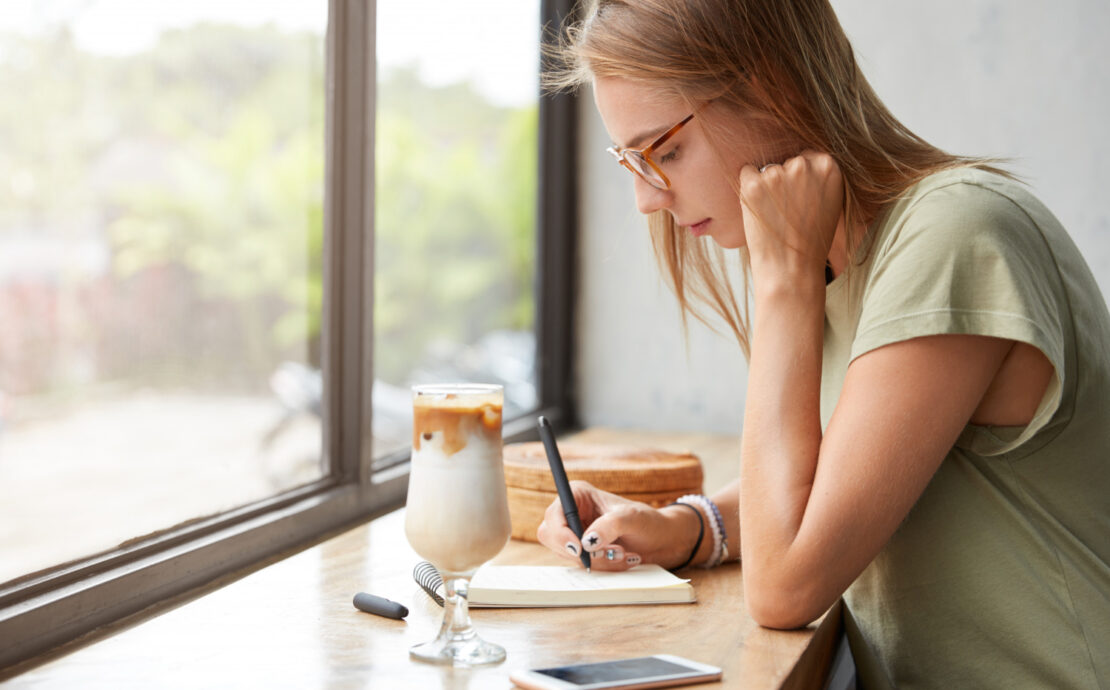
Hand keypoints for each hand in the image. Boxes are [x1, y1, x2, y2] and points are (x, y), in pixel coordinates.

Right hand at [536, 480, 701, 570]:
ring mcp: (574, 533)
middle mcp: (571, 512)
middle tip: (609, 553)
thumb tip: (587, 541)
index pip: (554, 514)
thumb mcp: (632, 518)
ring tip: (623, 554)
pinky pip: (580, 565)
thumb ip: (610, 526)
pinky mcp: (581, 551)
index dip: (560, 532)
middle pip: (552, 537)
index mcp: (578, 494)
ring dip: (596, 560)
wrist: (661, 540)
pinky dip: (601, 567)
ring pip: (567, 555)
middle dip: (580, 550)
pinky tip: (622, 559)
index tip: (579, 548)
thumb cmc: (648, 521)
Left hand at [739, 150, 843, 291]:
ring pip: (766, 168)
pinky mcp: (753, 185)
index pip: (807, 156)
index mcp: (829, 166)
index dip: (800, 179)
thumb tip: (802, 159)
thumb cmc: (811, 240)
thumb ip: (819, 177)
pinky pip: (746, 173)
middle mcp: (804, 165)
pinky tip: (760, 211)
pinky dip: (748, 189)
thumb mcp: (830, 202)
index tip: (800, 199)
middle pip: (786, 160)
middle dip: (784, 181)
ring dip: (766, 186)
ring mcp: (777, 174)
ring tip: (775, 215)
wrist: (792, 269)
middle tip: (787, 210)